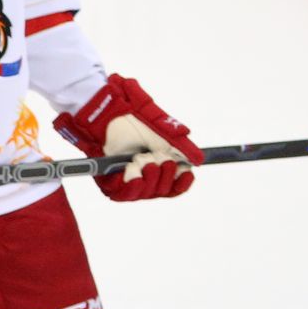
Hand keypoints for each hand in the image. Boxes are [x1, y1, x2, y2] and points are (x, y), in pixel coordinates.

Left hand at [53, 74, 205, 200]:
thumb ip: (181, 148)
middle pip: (162, 191)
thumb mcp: (164, 133)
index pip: (174, 186)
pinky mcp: (109, 183)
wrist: (109, 113)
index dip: (181, 183)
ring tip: (144, 160)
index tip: (187, 174)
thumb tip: (198, 160)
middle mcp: (143, 176)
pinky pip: (124, 194)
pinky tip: (136, 175)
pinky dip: (133, 186)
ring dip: (150, 177)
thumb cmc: (134, 119)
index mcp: (157, 166)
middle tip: (160, 159)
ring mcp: (126, 180)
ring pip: (146, 193)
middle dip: (165, 175)